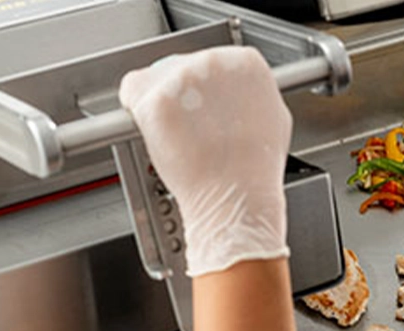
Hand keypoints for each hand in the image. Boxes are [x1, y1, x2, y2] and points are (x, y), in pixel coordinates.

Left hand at [119, 47, 291, 275]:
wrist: (237, 198)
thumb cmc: (254, 169)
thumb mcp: (271, 119)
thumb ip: (249, 96)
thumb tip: (235, 93)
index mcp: (246, 64)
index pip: (212, 58)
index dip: (204, 86)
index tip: (204, 102)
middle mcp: (215, 64)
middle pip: (180, 65)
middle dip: (181, 94)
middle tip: (190, 126)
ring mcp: (183, 81)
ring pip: (155, 79)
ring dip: (160, 104)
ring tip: (178, 135)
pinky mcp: (156, 102)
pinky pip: (131, 93)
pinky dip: (136, 111)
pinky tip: (155, 129)